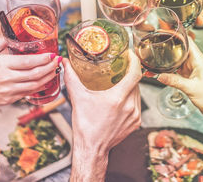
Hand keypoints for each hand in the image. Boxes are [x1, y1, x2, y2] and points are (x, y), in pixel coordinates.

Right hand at [0, 39, 60, 125]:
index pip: (28, 61)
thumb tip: (13, 34)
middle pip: (35, 73)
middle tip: (58, 61)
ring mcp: (9, 91)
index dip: (43, 59)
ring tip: (55, 70)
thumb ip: (1, 42)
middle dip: (50, 67)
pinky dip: (39, 87)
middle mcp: (7, 79)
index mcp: (2, 65)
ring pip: (35, 85)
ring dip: (48, 77)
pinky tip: (44, 80)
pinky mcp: (10, 99)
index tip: (52, 54)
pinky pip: (28, 93)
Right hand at [64, 51, 141, 180]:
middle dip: (129, 72)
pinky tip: (121, 97)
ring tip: (119, 81)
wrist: (92, 149)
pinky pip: (137, 104)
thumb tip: (65, 63)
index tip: (130, 54)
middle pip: (136, 82)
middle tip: (121, 65)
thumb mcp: (77, 98)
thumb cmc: (85, 126)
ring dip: (130, 85)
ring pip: (137, 93)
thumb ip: (71, 78)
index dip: (134, 61)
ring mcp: (135, 116)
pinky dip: (130, 98)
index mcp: (117, 99)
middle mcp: (130, 107)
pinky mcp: (136, 123)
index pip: (135, 73)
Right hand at [157, 38, 202, 116]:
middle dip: (168, 48)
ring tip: (154, 60)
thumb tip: (159, 75)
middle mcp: (196, 62)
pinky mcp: (191, 77)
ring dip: (167, 61)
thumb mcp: (190, 88)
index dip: (177, 35)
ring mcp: (193, 69)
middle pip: (180, 49)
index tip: (165, 32)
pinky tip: (161, 72)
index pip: (188, 40)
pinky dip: (170, 70)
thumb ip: (173, 80)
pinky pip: (178, 70)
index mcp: (199, 60)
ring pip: (178, 60)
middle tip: (154, 47)